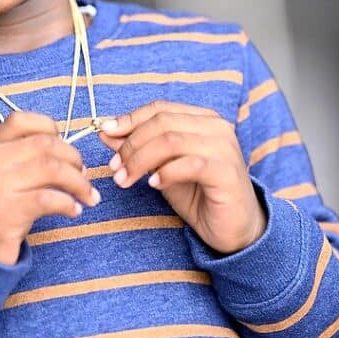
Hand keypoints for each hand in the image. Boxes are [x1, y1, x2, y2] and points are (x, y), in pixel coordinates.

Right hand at [0, 111, 100, 265]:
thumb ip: (22, 156)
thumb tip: (70, 152)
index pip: (21, 120)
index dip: (49, 128)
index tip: (64, 146)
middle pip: (45, 144)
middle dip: (74, 158)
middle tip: (83, 175)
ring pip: (52, 169)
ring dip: (78, 182)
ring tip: (87, 195)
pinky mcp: (7, 212)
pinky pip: (49, 199)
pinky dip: (68, 204)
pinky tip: (74, 211)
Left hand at [98, 102, 265, 254]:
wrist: (233, 228)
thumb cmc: (198, 195)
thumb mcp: (161, 168)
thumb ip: (138, 148)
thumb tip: (106, 132)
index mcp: (201, 119)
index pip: (159, 108)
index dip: (129, 119)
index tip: (105, 133)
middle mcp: (216, 127)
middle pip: (162, 122)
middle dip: (131, 144)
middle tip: (114, 168)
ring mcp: (224, 147)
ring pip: (172, 140)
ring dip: (141, 160)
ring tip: (125, 179)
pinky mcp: (227, 171)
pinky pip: (190, 163)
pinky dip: (166, 172)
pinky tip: (153, 185)